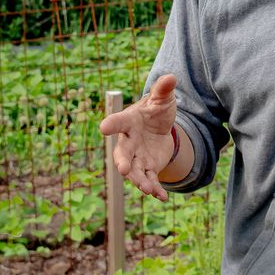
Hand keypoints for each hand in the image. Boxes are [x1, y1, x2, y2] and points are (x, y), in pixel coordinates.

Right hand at [100, 73, 176, 200]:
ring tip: (146, 189)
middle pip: (122, 154)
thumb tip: (170, 77)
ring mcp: (137, 157)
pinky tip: (162, 197)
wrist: (161, 126)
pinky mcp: (148, 168)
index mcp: (128, 122)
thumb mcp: (162, 99)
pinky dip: (155, 189)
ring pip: (134, 171)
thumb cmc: (156, 110)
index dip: (111, 124)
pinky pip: (150, 180)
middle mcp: (129, 142)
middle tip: (122, 169)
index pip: (117, 122)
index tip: (104, 127)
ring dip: (139, 180)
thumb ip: (163, 89)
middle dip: (122, 162)